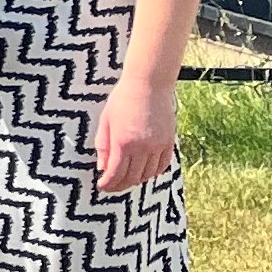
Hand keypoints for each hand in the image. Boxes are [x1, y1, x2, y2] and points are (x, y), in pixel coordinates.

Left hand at [95, 68, 178, 193]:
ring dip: (136, 180)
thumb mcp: (106, 122)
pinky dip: (153, 172)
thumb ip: (103, 146)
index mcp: (123, 142)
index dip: (108, 184)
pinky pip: (162, 165)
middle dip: (120, 185)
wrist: (148, 84)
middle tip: (112, 186)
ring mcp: (158, 146)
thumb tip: (102, 168)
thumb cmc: (123, 99)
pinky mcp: (169, 142)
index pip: (116, 174)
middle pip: (132, 178)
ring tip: (126, 179)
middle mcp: (142, 147)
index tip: (102, 187)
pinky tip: (144, 171)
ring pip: (148, 174)